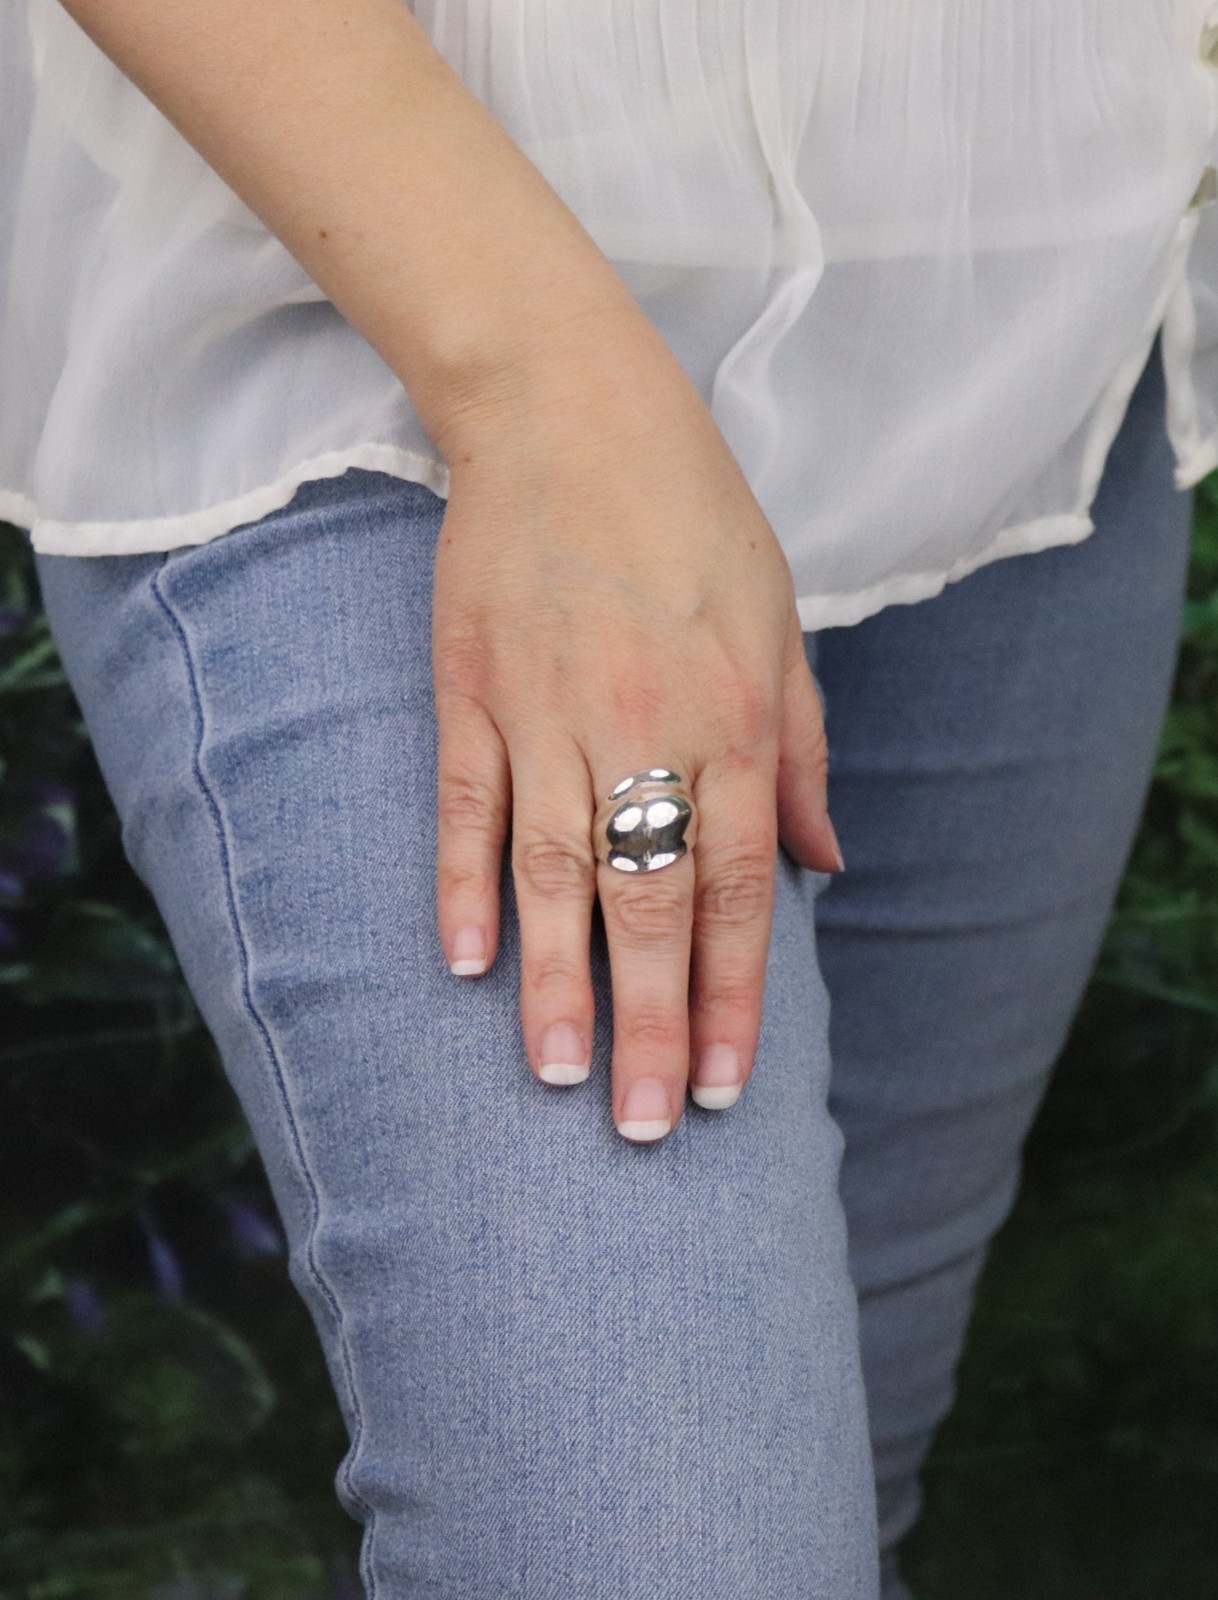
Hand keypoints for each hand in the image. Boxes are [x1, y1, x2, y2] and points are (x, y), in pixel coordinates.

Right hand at [431, 307, 841, 1140]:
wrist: (567, 408)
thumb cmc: (692, 515)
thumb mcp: (782, 619)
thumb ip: (802, 749)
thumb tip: (823, 865)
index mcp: (736, 714)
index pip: (739, 885)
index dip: (738, 993)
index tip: (731, 1084)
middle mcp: (645, 725)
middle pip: (649, 900)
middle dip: (654, 1022)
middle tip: (648, 1127)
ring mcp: (546, 708)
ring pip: (553, 872)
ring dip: (557, 982)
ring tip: (560, 1078)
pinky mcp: (470, 688)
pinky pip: (467, 806)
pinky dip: (464, 887)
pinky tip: (465, 967)